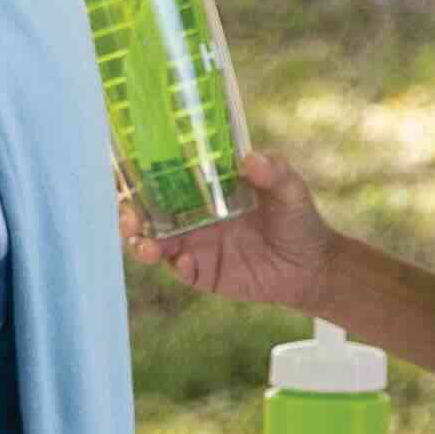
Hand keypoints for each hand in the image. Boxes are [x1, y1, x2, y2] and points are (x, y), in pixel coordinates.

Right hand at [120, 144, 328, 306]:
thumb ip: (274, 171)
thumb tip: (251, 159)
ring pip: (153, 244)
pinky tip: (188, 262)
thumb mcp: (290, 189)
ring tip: (150, 247)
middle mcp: (191, 217)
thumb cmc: (297, 219)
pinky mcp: (203, 274)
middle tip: (129, 216)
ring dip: (143, 244)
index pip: (160, 179)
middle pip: (144, 214)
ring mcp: (194, 246)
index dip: (136, 175)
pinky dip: (178, 266)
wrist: (311, 267)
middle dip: (127, 215)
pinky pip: (180, 271)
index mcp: (202, 190)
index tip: (122, 170)